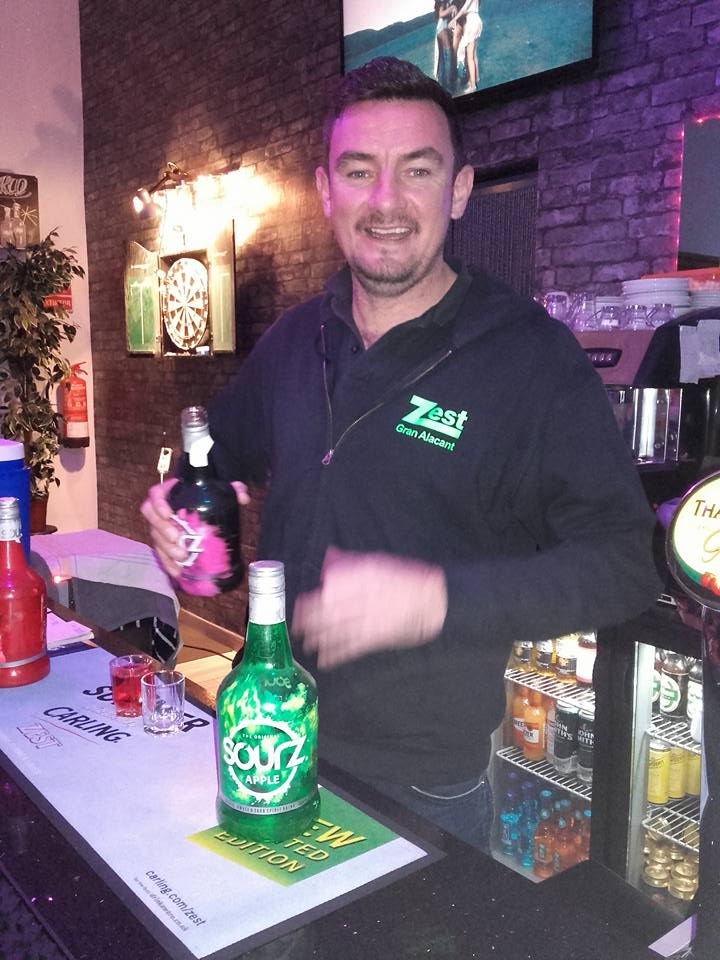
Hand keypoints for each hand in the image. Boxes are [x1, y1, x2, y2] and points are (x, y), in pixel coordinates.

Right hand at [140, 479, 249, 577]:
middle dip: (162, 531)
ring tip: (182, 557)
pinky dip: (168, 563)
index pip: (155, 495)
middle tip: (177, 540)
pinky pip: (161, 553)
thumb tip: (243, 498)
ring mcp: (161, 527)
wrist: (203, 504)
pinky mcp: (164, 542)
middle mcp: (161, 510)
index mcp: (170, 493)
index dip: (158, 505)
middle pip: (152, 520)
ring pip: (156, 538)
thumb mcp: (220, 488)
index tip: (169, 514)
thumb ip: (233, 489)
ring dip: (166, 550)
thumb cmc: (208, 494)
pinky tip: (177, 571)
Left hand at [293, 547, 447, 669]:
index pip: (330, 591)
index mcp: (363, 577)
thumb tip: (329, 555)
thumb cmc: (405, 577)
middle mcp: (363, 598)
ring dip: (319, 639)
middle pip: (329, 612)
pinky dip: (337, 654)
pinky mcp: (377, 637)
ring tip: (306, 643)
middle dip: (310, 622)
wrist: (433, 600)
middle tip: (296, 627)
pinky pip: (353, 647)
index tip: (300, 605)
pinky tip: (325, 659)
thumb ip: (351, 560)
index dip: (312, 601)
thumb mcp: (377, 561)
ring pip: (337, 631)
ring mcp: (370, 620)